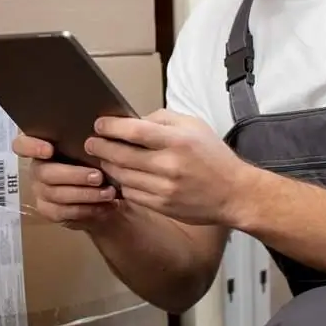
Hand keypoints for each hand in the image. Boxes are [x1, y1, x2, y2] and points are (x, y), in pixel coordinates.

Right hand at [12, 133, 120, 229]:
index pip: (22, 144)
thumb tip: (103, 123)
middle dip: (74, 176)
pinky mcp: (48, 210)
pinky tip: (104, 206)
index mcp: (42, 145)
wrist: (102, 188)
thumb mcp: (94, 143)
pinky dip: (86, 210)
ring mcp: (40, 190)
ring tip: (108, 193)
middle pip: (45, 173)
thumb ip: (90, 135)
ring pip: (56, 195)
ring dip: (85, 194)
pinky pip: (62, 212)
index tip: (49, 150)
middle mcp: (37, 168)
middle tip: (98, 177)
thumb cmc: (96, 157)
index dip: (31, 147)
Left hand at [84, 109, 254, 226]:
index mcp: (177, 140)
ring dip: (109, 166)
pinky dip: (123, 184)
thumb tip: (133, 120)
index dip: (111, 127)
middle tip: (91, 143)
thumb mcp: (194, 126)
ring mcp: (165, 189)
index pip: (134, 130)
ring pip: (122, 176)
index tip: (99, 125)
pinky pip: (131, 194)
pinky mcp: (162, 206)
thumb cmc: (214, 156)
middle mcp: (170, 165)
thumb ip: (163, 119)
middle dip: (100, 148)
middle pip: (121, 155)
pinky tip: (122, 177)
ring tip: (105, 159)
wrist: (234, 193)